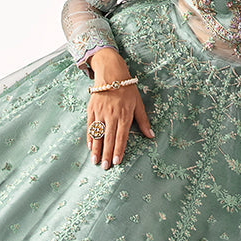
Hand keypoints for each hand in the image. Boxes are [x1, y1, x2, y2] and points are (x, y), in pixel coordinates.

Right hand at [85, 51, 153, 168]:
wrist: (111, 73)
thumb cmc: (127, 89)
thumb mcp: (138, 104)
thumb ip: (143, 121)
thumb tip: (150, 135)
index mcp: (124, 115)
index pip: (121, 137)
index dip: (118, 150)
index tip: (116, 162)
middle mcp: (112, 115)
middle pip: (108, 138)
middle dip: (106, 154)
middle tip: (105, 167)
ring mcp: (100, 113)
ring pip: (98, 134)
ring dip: (96, 149)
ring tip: (95, 161)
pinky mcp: (92, 109)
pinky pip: (90, 126)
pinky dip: (90, 137)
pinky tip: (90, 147)